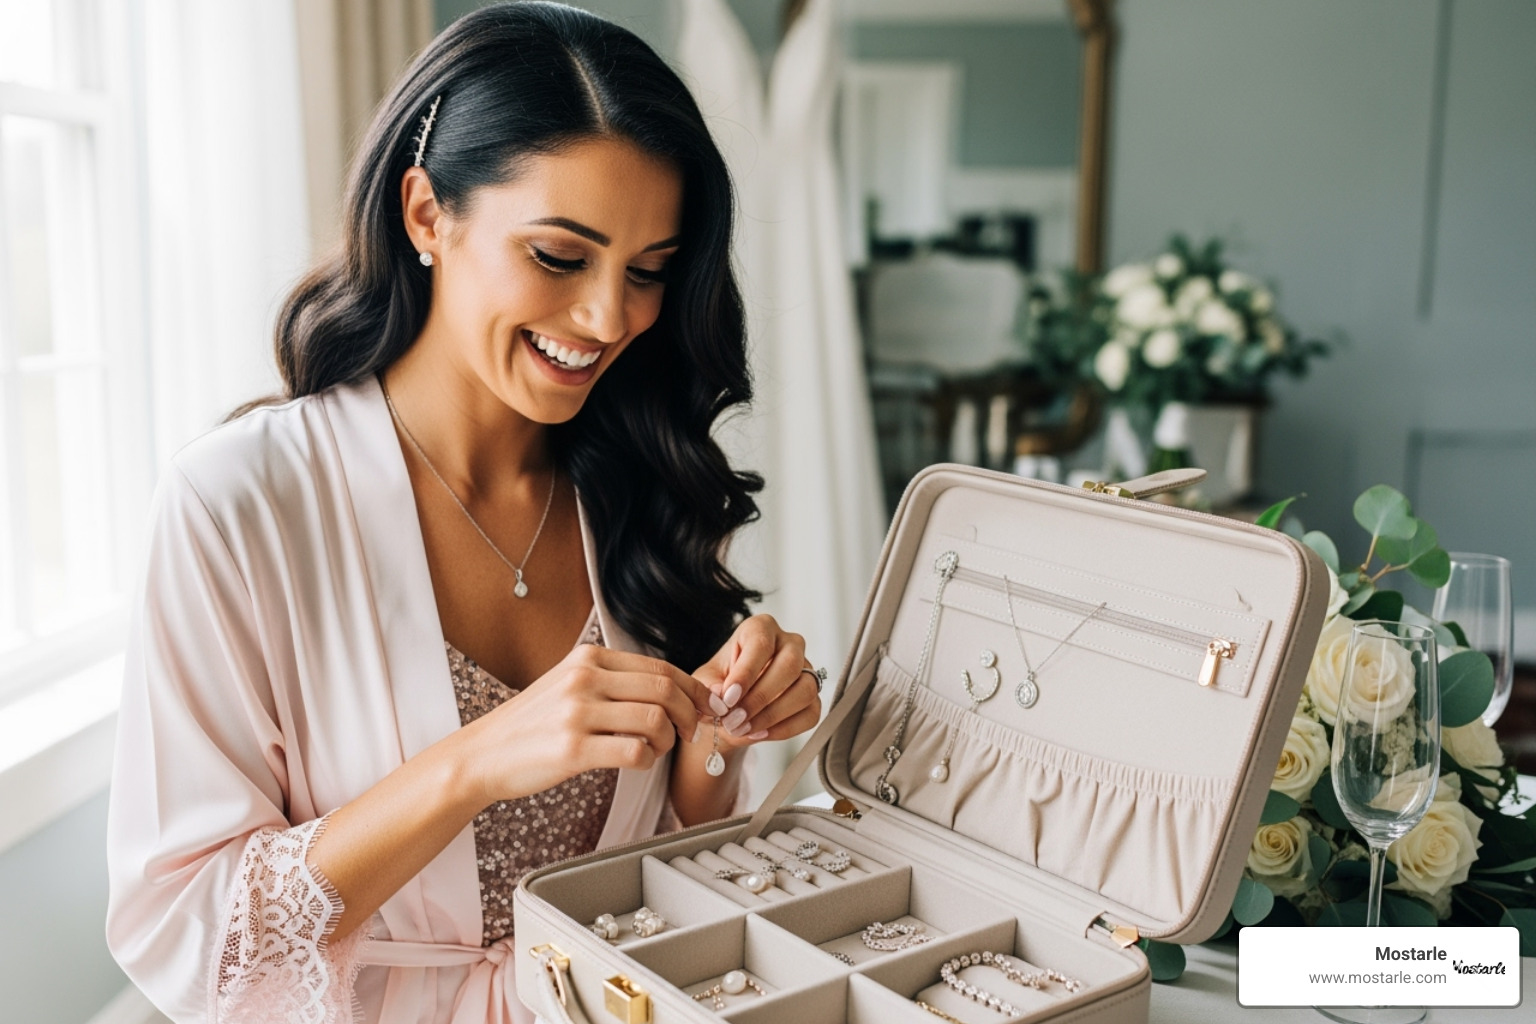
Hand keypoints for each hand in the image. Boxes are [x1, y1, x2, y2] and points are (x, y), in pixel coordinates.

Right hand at [460, 645, 713, 803]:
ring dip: (668, 740)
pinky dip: (648, 760)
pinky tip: (638, 761)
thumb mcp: (569, 684)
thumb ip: (612, 681)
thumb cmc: (532, 726)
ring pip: (655, 719)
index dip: (693, 689)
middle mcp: (584, 679)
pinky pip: (635, 751)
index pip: (661, 666)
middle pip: (665, 689)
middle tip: (691, 732)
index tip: (706, 706)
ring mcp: (577, 712)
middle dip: (691, 713)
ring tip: (657, 749)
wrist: (482, 755)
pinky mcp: (572, 749)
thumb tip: (670, 690)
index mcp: (588, 658)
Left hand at [694, 614, 821, 747]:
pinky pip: (810, 714)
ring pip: (805, 690)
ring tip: (744, 728)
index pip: (761, 644)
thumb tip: (719, 696)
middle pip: (789, 665)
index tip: (729, 698)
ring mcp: (806, 670)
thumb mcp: (705, 681)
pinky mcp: (813, 697)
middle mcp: (789, 644)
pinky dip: (785, 729)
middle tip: (735, 719)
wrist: (730, 707)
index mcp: (760, 628)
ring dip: (772, 715)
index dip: (746, 673)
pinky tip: (760, 733)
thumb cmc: (720, 684)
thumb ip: (709, 686)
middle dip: (760, 697)